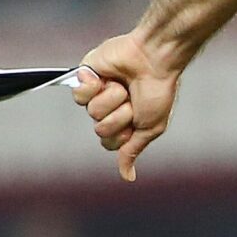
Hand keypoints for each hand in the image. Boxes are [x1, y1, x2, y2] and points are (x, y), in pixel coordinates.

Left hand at [71, 29, 183, 180]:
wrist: (153, 60)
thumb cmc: (158, 90)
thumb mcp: (150, 128)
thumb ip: (133, 151)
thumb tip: (128, 177)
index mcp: (123, 121)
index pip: (109, 143)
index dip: (122, 134)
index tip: (138, 118)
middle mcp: (108, 108)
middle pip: (100, 130)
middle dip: (120, 115)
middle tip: (132, 98)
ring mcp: (96, 92)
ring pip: (92, 112)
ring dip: (112, 98)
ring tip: (123, 85)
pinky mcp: (85, 74)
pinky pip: (78, 94)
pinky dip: (93, 86)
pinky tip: (105, 76)